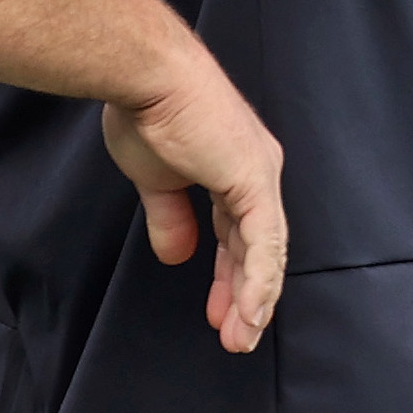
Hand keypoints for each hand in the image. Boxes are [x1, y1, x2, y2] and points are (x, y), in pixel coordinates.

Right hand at [102, 67, 286, 353]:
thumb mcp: (155, 178)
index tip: (220, 310)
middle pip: (256, 247)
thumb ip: (170, 217)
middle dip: (244, 294)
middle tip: (235, 334)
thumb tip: (175, 254)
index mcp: (233, 166)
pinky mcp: (254, 183)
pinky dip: (257, 282)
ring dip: (253, 300)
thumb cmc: (146, 110)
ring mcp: (259, 177)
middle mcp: (255, 171)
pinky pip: (263, 245)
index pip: (239, 231)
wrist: (147, 75)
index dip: (231, 273)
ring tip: (240, 337)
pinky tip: (250, 313)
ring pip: (266, 252)